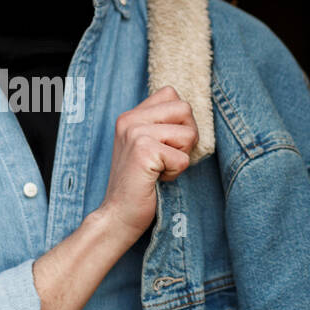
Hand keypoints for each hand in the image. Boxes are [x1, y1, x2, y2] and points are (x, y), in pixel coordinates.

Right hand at [95, 85, 198, 246]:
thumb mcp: (145, 147)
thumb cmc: (138, 184)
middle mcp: (130, 120)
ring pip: (188, 134)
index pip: (171, 94)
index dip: (179, 120)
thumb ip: (161, 125)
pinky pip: (183, 158)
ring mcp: (135, 133)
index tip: (165, 143)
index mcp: (130, 116)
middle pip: (184, 109)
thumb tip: (191, 114)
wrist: (118, 215)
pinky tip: (157, 179)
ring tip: (160, 169)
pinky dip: (175, 173)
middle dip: (186, 137)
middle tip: (166, 158)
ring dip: (181, 157)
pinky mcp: (144, 151)